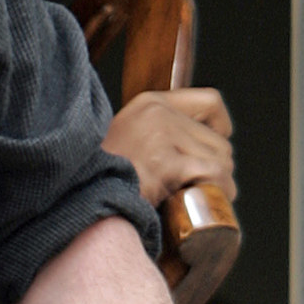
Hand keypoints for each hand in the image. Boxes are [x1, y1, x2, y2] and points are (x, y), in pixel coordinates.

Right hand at [105, 88, 234, 205]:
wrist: (82, 201)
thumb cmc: (102, 181)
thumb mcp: (129, 142)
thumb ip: (159, 136)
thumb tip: (197, 149)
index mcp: (149, 104)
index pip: (209, 101)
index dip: (221, 125)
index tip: (219, 142)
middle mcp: (158, 114)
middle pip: (218, 140)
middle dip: (218, 167)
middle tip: (205, 187)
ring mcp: (161, 136)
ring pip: (220, 159)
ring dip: (219, 184)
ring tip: (203, 197)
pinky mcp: (165, 162)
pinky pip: (212, 174)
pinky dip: (217, 191)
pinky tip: (205, 202)